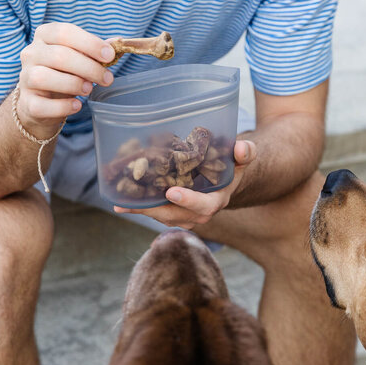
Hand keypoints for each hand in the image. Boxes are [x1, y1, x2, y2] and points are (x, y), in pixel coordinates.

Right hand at [17, 23, 115, 137]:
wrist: (43, 102)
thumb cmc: (64, 73)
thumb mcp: (79, 58)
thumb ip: (95, 51)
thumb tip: (117, 43)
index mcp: (44, 36)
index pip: (64, 32)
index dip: (89, 43)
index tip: (109, 55)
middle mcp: (31, 54)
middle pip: (59, 56)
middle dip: (88, 67)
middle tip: (107, 79)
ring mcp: (25, 78)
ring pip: (44, 77)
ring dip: (73, 84)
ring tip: (89, 89)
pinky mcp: (27, 103)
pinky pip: (41, 105)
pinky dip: (63, 106)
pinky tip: (77, 105)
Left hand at [114, 140, 257, 228]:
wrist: (223, 180)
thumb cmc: (230, 166)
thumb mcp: (241, 158)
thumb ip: (245, 153)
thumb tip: (241, 148)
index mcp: (216, 201)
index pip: (203, 206)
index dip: (188, 201)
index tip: (171, 192)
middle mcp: (199, 213)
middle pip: (175, 215)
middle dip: (153, 210)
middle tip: (133, 202)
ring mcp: (184, 216)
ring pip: (161, 216)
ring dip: (141, 210)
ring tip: (121, 203)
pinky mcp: (172, 213)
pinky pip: (155, 212)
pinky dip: (139, 208)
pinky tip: (120, 201)